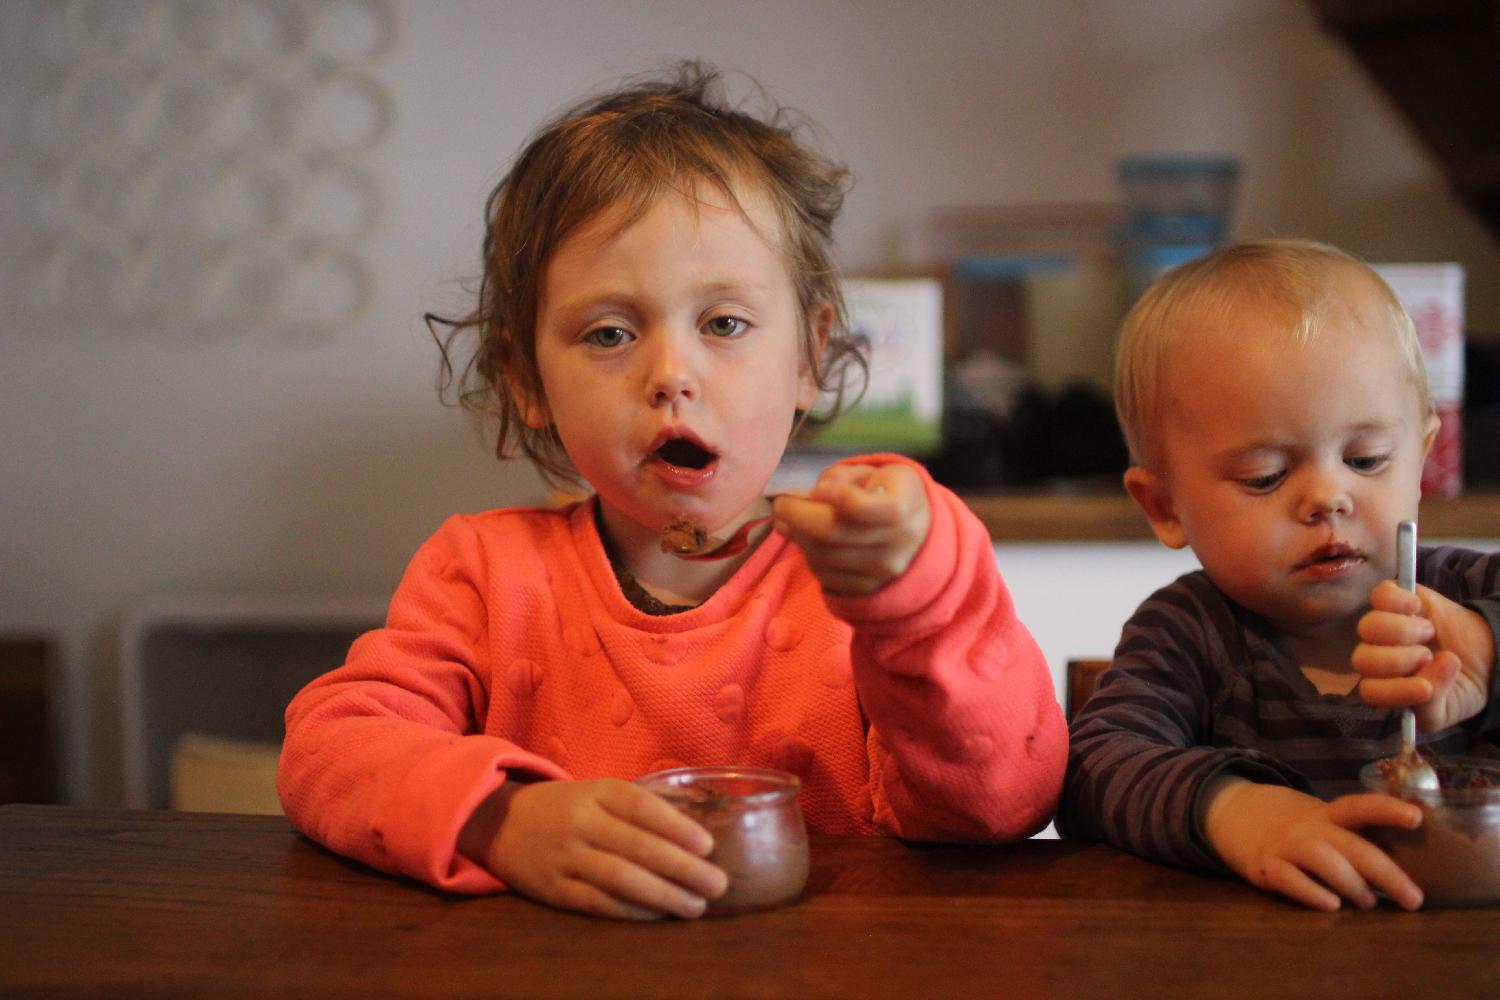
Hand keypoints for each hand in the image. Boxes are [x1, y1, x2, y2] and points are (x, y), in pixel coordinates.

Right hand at [457, 778, 726, 919]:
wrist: (499, 821)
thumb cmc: (567, 807)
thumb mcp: (598, 792)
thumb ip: (640, 806)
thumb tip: (697, 825)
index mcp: (597, 792)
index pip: (641, 806)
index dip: (676, 826)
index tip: (708, 845)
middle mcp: (581, 822)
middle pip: (637, 846)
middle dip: (682, 868)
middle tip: (717, 883)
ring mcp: (565, 857)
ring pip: (620, 878)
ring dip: (663, 895)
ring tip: (695, 906)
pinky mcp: (553, 889)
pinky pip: (598, 903)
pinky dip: (632, 911)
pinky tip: (658, 915)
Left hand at [773, 462, 930, 594]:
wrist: (918, 534)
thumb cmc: (889, 492)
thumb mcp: (875, 471)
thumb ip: (844, 476)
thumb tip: (811, 496)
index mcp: (904, 507)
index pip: (862, 507)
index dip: (834, 496)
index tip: (818, 488)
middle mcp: (896, 544)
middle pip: (832, 533)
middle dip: (797, 516)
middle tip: (780, 504)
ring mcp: (881, 572)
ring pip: (822, 555)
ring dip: (797, 535)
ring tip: (786, 519)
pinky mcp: (865, 588)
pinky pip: (824, 574)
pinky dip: (807, 554)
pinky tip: (803, 539)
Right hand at [1200, 778, 1423, 910]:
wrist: (1229, 811)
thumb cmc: (1290, 824)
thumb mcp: (1319, 820)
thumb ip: (1350, 838)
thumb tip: (1401, 871)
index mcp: (1328, 815)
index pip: (1361, 806)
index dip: (1388, 810)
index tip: (1417, 819)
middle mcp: (1309, 828)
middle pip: (1352, 846)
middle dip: (1387, 873)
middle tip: (1413, 899)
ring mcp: (1285, 845)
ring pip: (1323, 860)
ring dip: (1352, 883)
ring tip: (1369, 902)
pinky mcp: (1263, 866)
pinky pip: (1289, 879)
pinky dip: (1311, 892)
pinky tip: (1330, 905)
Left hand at [1353, 579, 1493, 730]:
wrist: (1482, 656)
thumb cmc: (1458, 685)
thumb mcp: (1449, 709)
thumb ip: (1431, 705)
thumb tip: (1439, 663)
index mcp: (1385, 687)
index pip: (1370, 692)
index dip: (1396, 691)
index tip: (1426, 689)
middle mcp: (1378, 658)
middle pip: (1363, 659)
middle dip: (1400, 661)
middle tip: (1428, 656)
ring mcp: (1383, 627)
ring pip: (1370, 627)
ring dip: (1403, 632)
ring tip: (1429, 633)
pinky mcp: (1394, 600)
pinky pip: (1380, 595)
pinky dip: (1398, 600)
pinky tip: (1417, 607)